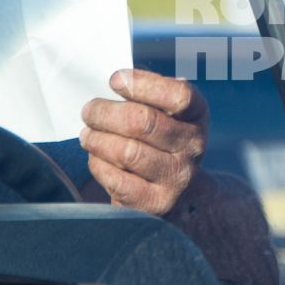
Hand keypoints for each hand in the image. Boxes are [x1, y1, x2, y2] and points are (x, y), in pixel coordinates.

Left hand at [79, 69, 208, 216]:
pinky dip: (99, 165)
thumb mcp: (167, 112)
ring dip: (97, 139)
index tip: (115, 80)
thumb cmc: (163, 140)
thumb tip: (121, 80)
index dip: (143, 85)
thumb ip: (147, 92)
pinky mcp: (155, 204)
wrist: (182, 191)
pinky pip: (117, 180)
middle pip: (143, 122)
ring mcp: (176, 178)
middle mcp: (192, 147)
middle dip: (105, 113)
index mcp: (197, 116)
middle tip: (89, 110)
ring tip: (88, 134)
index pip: (178, 96)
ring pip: (126, 152)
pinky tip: (97, 158)